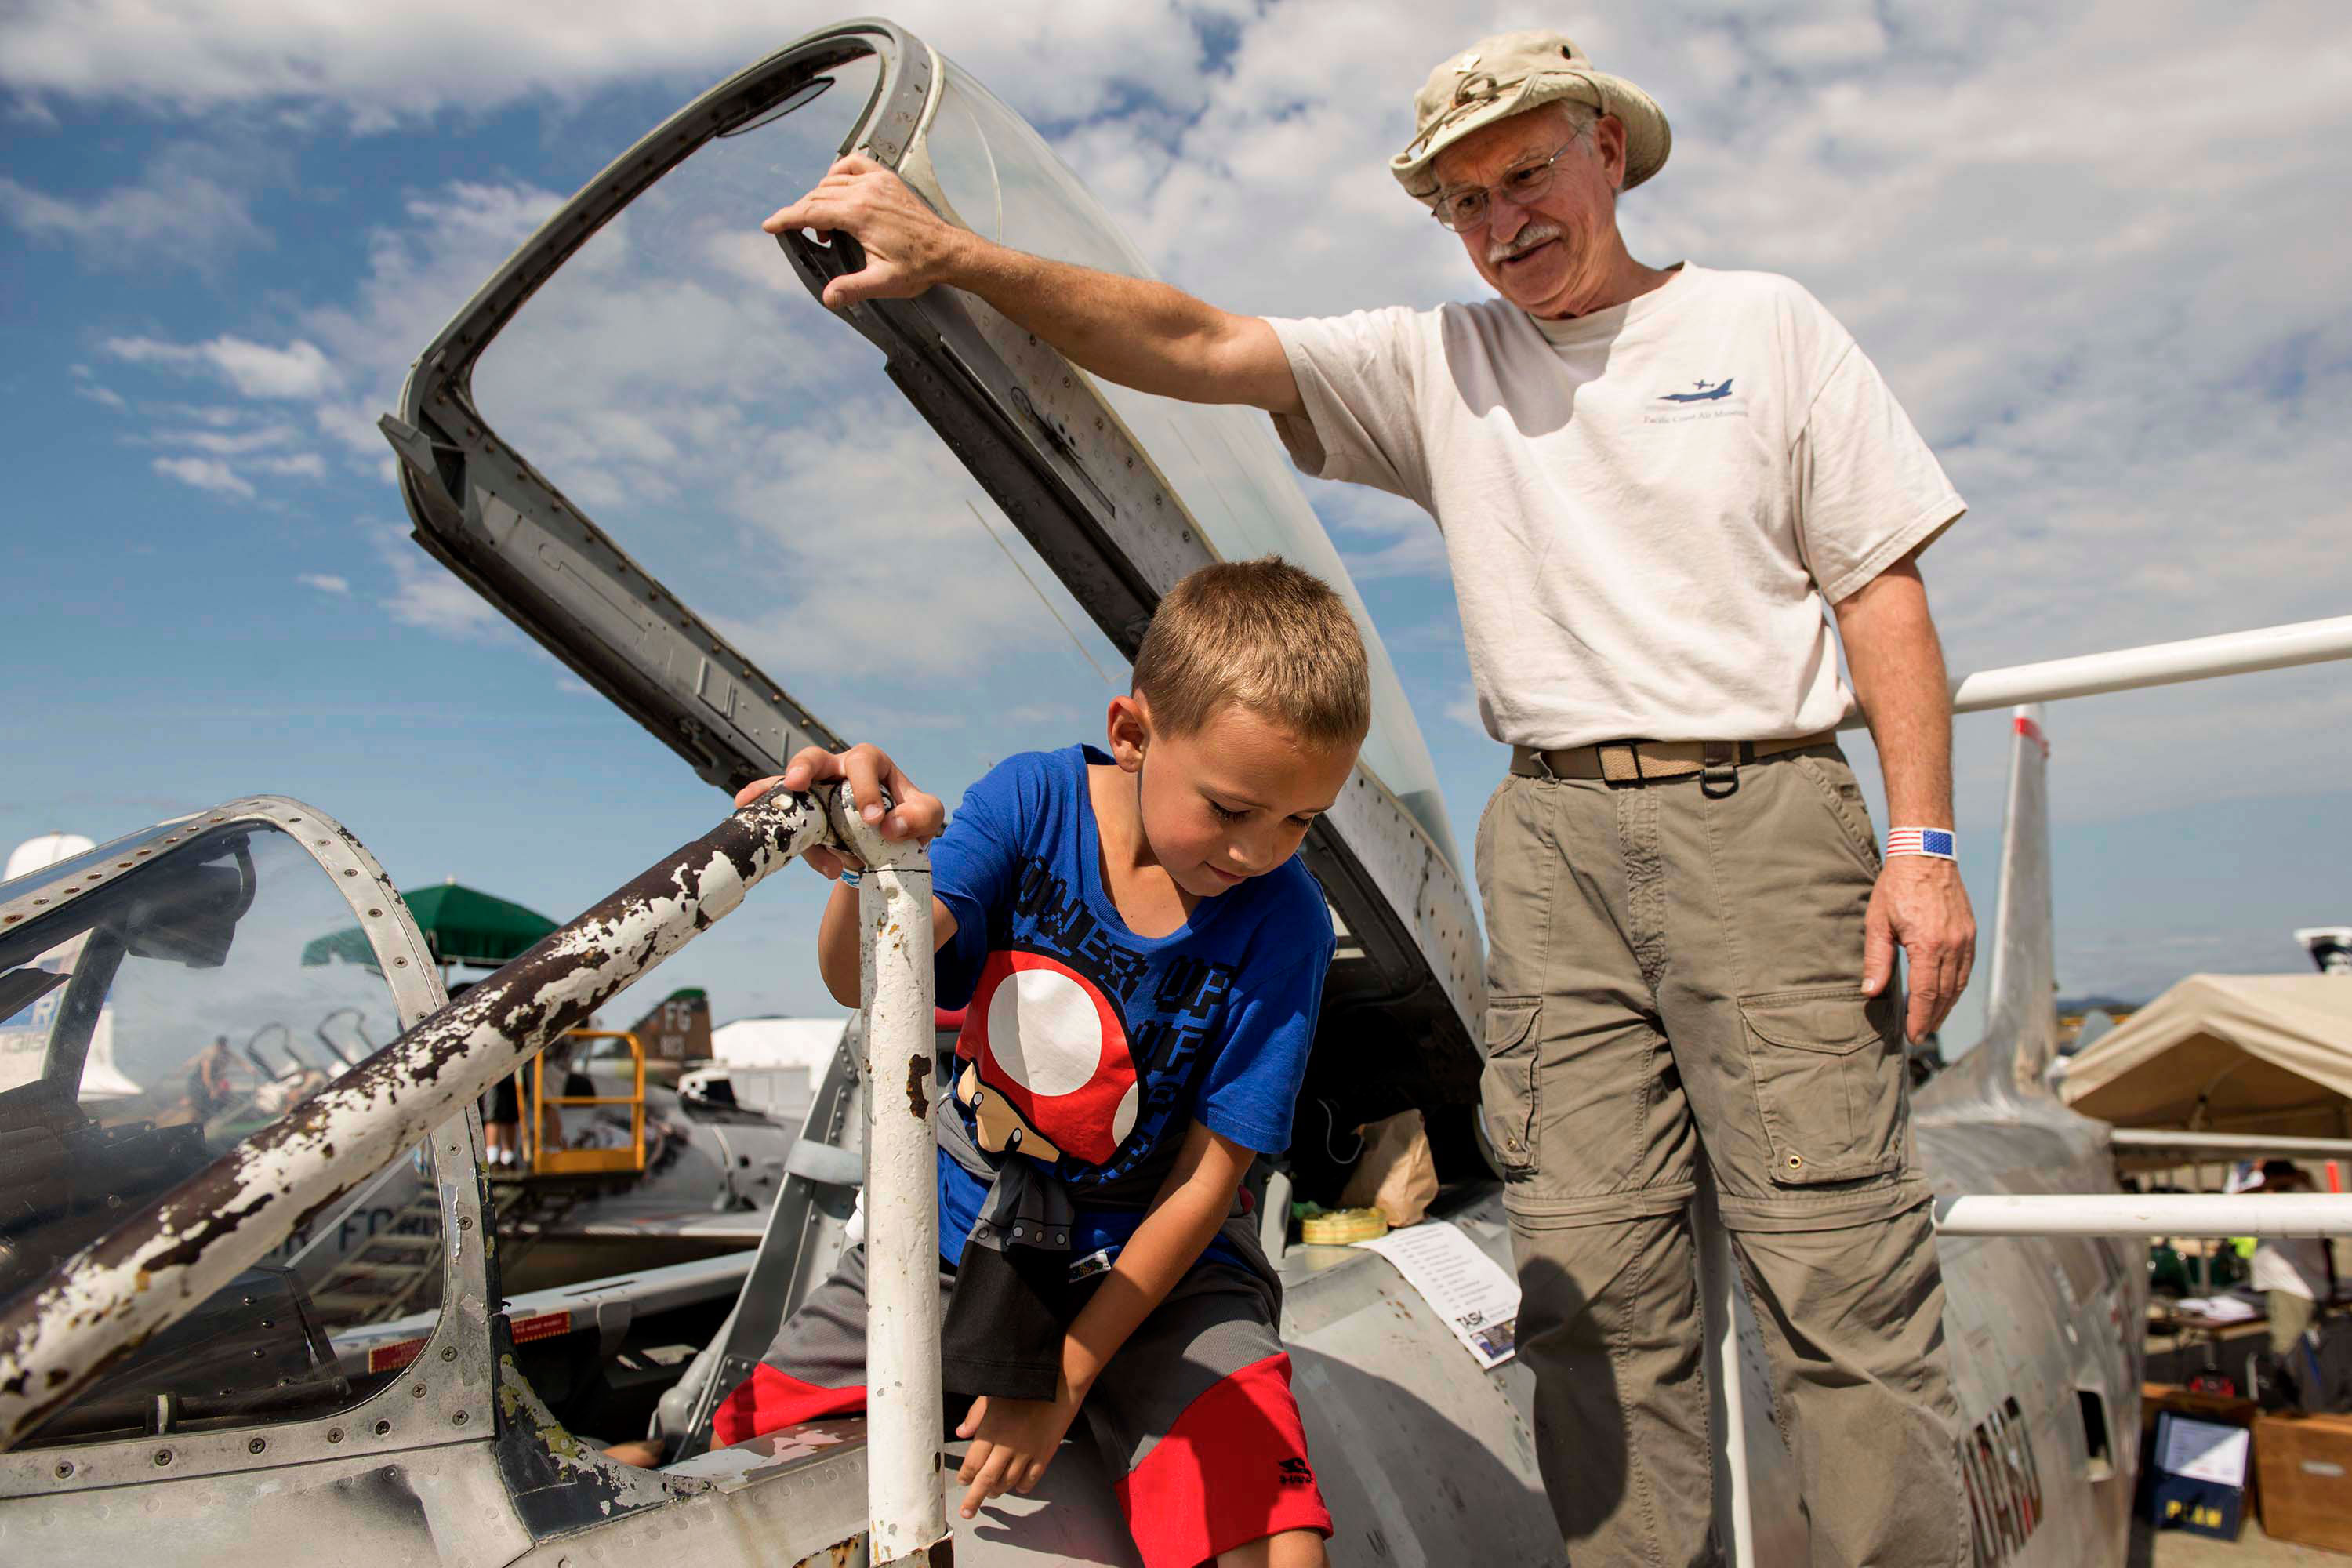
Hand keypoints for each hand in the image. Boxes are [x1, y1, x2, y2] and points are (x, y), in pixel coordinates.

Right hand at [731, 742, 944, 880]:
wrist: (889, 844)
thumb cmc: (908, 818)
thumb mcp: (926, 815)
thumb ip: (920, 816)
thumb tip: (890, 826)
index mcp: (869, 764)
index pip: (864, 763)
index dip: (865, 789)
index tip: (874, 821)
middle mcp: (836, 772)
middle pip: (814, 758)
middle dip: (803, 767)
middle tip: (796, 782)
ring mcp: (813, 793)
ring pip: (787, 785)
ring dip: (772, 793)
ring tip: (753, 805)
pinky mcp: (801, 815)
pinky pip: (780, 813)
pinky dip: (764, 812)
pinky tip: (744, 813)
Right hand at [761, 154, 970, 309]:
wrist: (948, 252)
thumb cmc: (919, 266)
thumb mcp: (883, 282)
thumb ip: (852, 288)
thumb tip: (829, 298)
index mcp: (860, 214)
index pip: (811, 212)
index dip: (786, 219)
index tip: (769, 225)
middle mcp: (866, 192)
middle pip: (817, 196)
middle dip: (800, 213)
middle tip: (797, 233)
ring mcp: (877, 182)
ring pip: (831, 182)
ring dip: (819, 199)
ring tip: (824, 227)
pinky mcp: (887, 180)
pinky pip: (854, 164)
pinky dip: (838, 173)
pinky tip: (837, 187)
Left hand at [953, 1389, 1080, 1518]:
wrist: (1060, 1383)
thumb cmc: (1025, 1385)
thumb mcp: (993, 1394)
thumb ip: (975, 1415)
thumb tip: (961, 1432)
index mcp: (991, 1430)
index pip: (972, 1463)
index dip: (965, 1476)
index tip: (962, 1481)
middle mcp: (1007, 1446)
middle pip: (986, 1480)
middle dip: (973, 1499)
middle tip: (967, 1512)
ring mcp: (1027, 1453)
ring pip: (1007, 1483)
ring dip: (997, 1491)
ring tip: (991, 1493)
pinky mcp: (1044, 1455)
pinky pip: (1030, 1480)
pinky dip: (1021, 1487)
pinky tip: (1016, 1485)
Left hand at [1862, 855, 1975, 1043]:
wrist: (1925, 855)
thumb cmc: (1896, 887)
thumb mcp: (1877, 923)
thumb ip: (1876, 960)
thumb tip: (1870, 993)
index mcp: (1928, 945)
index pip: (1926, 993)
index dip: (1920, 1018)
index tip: (1914, 1035)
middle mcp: (1952, 945)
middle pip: (1946, 993)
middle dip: (1934, 1018)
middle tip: (1922, 1034)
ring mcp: (1965, 939)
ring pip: (1959, 984)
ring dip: (1947, 1006)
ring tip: (1933, 1021)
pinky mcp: (1970, 933)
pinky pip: (1967, 968)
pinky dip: (1957, 987)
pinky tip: (1946, 995)